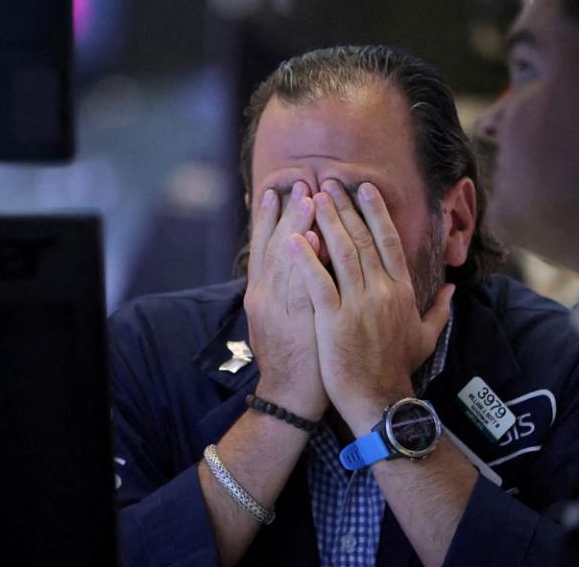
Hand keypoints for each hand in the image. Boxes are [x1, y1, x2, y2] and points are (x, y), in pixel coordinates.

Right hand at [243, 181, 327, 418]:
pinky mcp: (297, 324)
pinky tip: (319, 240)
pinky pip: (303, 288)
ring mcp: (278, 311)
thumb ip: (287, 285)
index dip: (268, 217)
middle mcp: (264, 297)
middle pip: (273, 246)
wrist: (289, 396)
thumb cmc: (292, 355)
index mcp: (260, 293)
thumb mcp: (279, 317)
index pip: (262, 247)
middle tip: (299, 182)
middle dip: (287, 213)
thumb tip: (300, 252)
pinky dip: (309, 263)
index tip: (276, 189)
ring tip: (309, 198)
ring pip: (286, 262)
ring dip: (298, 228)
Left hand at [287, 180, 453, 434]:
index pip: (388, 241)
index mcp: (402, 290)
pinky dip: (306, 259)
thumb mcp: (426, 336)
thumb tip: (453, 289)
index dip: (375, 212)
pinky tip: (292, 239)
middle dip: (345, 207)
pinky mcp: (334, 320)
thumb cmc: (400, 368)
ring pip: (342, 253)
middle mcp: (382, 291)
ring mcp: (358, 304)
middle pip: (362, 239)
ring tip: (312, 197)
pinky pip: (318, 283)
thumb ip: (441, 309)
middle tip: (329, 182)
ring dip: (326, 222)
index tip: (364, 188)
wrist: (380, 401)